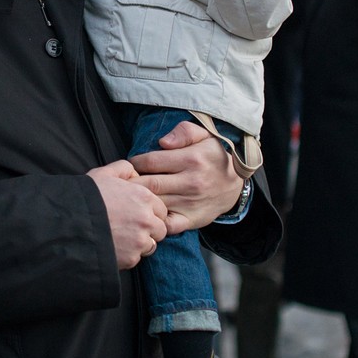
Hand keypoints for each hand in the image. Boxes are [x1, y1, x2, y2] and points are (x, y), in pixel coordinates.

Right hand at [88, 161, 168, 269]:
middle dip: (149, 229)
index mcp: (144, 197)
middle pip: (160, 229)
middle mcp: (147, 219)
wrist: (69, 223)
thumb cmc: (86, 197)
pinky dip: (128, 255)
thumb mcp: (104, 173)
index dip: (150, 212)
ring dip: (140, 243)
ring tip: (121, 239)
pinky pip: (136, 258)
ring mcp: (140, 240)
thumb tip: (135, 173)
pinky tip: (114, 247)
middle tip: (131, 228)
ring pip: (151, 245)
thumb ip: (124, 168)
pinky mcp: (131, 257)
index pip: (161, 209)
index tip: (137, 214)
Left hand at [128, 120, 243, 233]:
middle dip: (131, 183)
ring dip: (138, 201)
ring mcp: (190, 203)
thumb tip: (162, 142)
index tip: (131, 165)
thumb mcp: (205, 136)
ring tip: (129, 197)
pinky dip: (153, 221)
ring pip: (155, 204)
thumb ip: (184, 132)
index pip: (150, 161)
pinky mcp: (191, 219)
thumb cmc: (214, 157)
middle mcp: (190, 182)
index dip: (135, 162)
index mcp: (191, 159)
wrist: (235, 185)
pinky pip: (166, 225)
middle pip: (149, 184)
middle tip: (122, 182)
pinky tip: (147, 213)